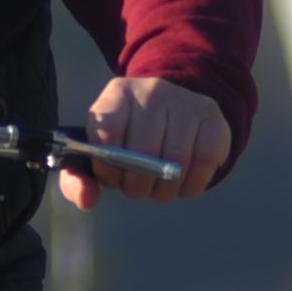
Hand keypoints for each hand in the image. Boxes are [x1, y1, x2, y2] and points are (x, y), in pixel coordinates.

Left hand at [68, 72, 233, 207]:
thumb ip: (79, 178)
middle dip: (137, 185)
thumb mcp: (98, 150)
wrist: (174, 109)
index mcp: (117, 94)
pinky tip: (181, 184)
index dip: (107, 167)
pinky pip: (203, 162)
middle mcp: (153, 91)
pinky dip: (191, 185)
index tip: (111, 178)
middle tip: (137, 189)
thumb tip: (87, 199)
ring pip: (174, 162)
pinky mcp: (213, 118)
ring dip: (164, 189)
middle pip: (142, 152)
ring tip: (158, 189)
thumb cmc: (129, 137)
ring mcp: (186, 102)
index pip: (107, 134)